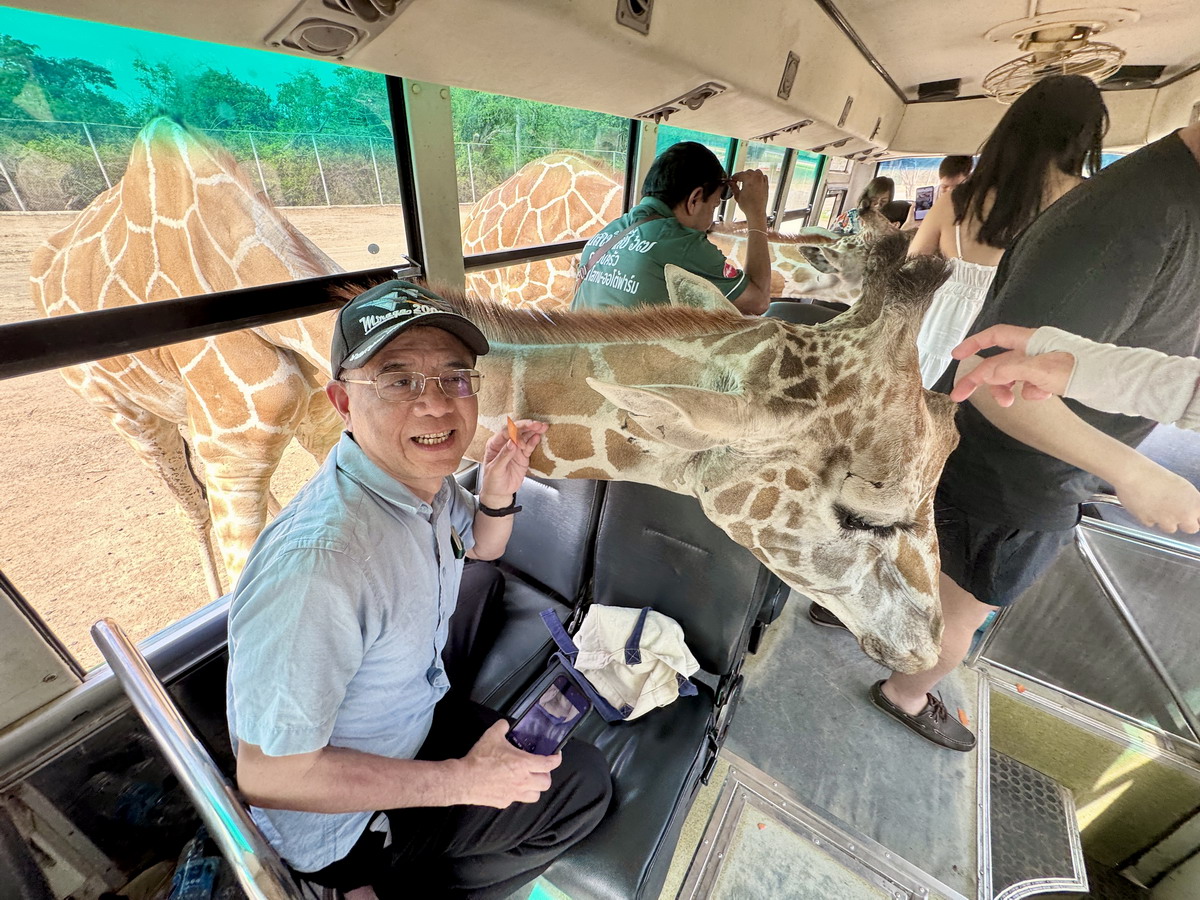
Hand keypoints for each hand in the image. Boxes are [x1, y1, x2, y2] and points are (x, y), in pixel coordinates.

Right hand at [458, 720, 561, 807]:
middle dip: (546, 775)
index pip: (548, 764)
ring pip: (535, 795)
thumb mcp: (492, 736)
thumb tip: (505, 724)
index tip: (556, 756)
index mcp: (523, 764)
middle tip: (540, 769)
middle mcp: (522, 781)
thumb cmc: (479, 760)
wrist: (464, 779)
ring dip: (535, 787)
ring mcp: (514, 794)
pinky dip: (518, 794)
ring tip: (530, 780)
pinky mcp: (505, 802)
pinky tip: (511, 786)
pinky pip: (517, 800)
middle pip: (546, 783)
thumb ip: (502, 727)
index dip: (556, 759)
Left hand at [478, 417, 547, 505]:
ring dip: (533, 431)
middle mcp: (505, 443)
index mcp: (494, 444)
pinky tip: (539, 436)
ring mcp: (515, 449)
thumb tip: (511, 442)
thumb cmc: (492, 481)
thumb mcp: (495, 470)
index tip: (521, 441)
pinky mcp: (522, 455)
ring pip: (525, 436)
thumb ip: (503, 456)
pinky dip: (534, 441)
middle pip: (516, 431)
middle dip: (527, 426)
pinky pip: (529, 446)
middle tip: (537, 424)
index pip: (505, 432)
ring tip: (543, 427)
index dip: (514, 433)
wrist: (499, 493)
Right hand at [731, 169, 768, 219]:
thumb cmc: (748, 206)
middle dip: (742, 175)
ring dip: (751, 174)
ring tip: (747, 180)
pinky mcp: (766, 185)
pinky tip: (755, 181)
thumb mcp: (737, 196)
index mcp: (748, 179)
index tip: (732, 179)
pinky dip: (759, 177)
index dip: (735, 177)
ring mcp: (762, 181)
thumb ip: (733, 187)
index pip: (740, 174)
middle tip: (738, 180)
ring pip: (756, 172)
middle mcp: (756, 178)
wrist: (756, 212)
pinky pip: (763, 176)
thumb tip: (731, 183)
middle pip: (748, 172)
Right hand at [950, 325, 1074, 405]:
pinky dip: (1031, 392)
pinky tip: (1041, 397)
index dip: (973, 344)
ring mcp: (1044, 363)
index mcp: (1031, 339)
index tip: (956, 356)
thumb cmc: (1080, 370)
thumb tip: (986, 373)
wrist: (1113, 381)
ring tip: (1010, 403)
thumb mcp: (1040, 370)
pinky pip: (1031, 384)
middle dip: (982, 379)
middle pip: (999, 361)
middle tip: (962, 395)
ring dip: (1006, 389)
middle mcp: (1035, 349)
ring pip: (1013, 376)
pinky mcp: (1053, 376)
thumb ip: (1009, 369)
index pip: (995, 336)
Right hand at [1110, 456, 1199, 534]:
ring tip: (1158, 507)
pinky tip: (1146, 506)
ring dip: (1166, 521)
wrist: (1133, 475)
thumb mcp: (1181, 485)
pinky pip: (1152, 524)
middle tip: (1177, 512)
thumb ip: (1190, 500)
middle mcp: (1183, 515)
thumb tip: (1190, 508)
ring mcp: (1166, 521)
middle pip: (1192, 528)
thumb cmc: (1155, 475)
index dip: (1196, 515)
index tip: (1193, 513)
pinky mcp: (1149, 522)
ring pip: (1171, 528)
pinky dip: (1149, 518)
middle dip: (1186, 522)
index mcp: (1195, 503)